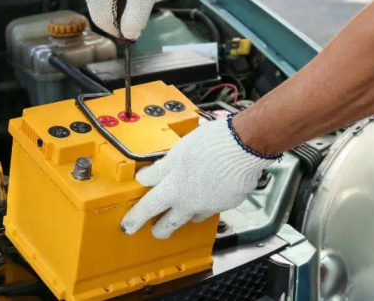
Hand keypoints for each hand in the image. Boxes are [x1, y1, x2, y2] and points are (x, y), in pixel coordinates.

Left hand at [121, 117, 278, 238]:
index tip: (128, 225)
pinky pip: (214, 206)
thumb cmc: (210, 145)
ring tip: (185, 204)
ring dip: (187, 213)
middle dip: (161, 228)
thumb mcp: (176, 152)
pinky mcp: (228, 203)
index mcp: (174, 190)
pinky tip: (211, 186)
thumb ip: (160, 169)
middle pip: (171, 223)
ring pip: (194, 216)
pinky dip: (209, 200)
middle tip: (156, 229)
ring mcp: (211, 206)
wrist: (244, 146)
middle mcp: (191, 203)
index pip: (149, 208)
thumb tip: (145, 178)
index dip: (136, 218)